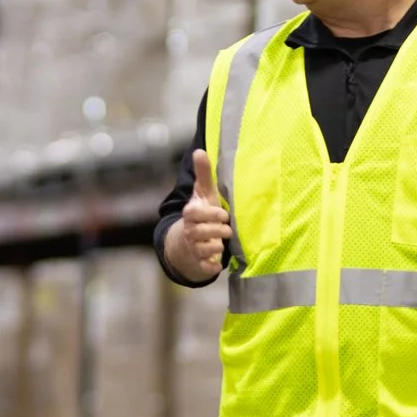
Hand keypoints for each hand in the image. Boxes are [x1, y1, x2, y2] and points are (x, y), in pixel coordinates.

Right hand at [165, 147, 233, 281]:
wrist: (187, 242)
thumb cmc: (201, 214)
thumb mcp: (203, 194)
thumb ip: (203, 174)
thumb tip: (199, 150)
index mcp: (190, 214)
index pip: (193, 214)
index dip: (209, 214)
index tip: (224, 214)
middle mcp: (190, 231)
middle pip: (199, 232)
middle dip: (216, 230)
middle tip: (228, 229)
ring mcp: (194, 247)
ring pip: (203, 249)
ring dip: (215, 247)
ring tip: (224, 243)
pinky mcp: (199, 262)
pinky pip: (203, 266)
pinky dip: (210, 267)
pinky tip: (217, 264)